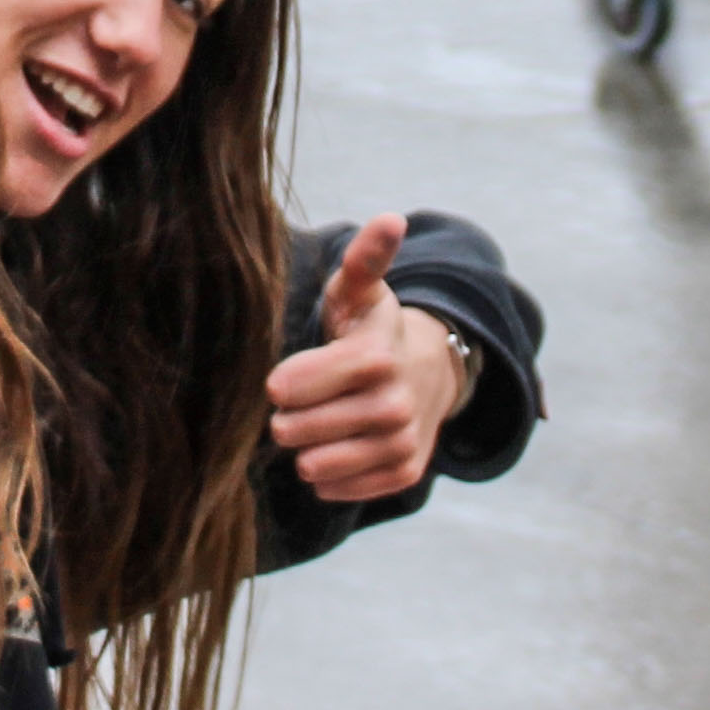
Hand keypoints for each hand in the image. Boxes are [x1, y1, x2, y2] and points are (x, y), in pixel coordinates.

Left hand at [265, 215, 472, 504]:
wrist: (428, 373)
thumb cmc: (372, 329)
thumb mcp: (361, 291)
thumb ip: (364, 258)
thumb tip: (391, 219)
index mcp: (376, 357)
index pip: (293, 387)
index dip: (281, 384)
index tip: (283, 379)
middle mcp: (394, 404)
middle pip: (296, 430)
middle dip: (288, 417)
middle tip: (302, 402)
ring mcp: (401, 443)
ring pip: (314, 465)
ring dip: (306, 446)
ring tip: (318, 423)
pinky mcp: (402, 474)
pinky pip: (334, 490)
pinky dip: (326, 474)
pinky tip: (336, 446)